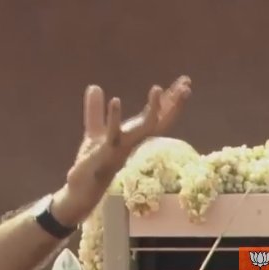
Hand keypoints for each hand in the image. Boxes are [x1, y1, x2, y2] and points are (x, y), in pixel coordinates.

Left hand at [50, 76, 191, 225]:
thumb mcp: (94, 131)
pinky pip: (113, 133)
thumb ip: (95, 110)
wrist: (81, 188)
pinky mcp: (106, 152)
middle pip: (160, 121)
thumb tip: (94, 86)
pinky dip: (115, 117)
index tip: (185, 81)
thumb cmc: (92, 162)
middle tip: (187, 84)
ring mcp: (122, 147)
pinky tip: (116, 100)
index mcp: (133, 134)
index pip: (158, 115)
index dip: (171, 100)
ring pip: (144, 128)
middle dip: (175, 104)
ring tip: (158, 88)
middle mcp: (133, 141)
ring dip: (153, 109)